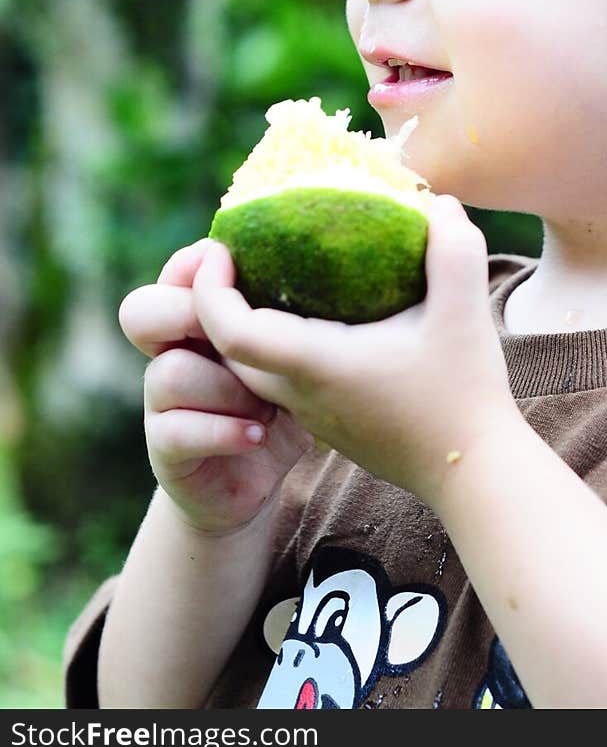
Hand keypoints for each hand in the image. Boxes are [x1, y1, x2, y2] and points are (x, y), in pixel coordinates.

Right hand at [118, 239, 313, 534]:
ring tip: (268, 407)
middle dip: (187, 312)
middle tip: (237, 334)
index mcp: (197, 321)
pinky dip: (224, 431)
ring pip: (169, 372)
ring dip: (227, 388)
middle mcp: (170, 354)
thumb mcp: (288, 356)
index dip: (196, 264)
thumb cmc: (279, 403)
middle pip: (140, 311)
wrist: (256, 481)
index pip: (175, 273)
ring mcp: (161, 404)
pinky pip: (177, 430)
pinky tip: (258, 436)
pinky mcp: (164, 450)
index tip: (234, 268)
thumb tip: (325, 271)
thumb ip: (286, 319)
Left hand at [192, 196, 520, 507]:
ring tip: (271, 278)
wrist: (474, 475)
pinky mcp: (331, 426)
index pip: (231, 331)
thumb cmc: (464, 396)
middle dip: (217, 302)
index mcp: (316, 364)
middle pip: (228, 350)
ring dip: (245, 326)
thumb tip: (443, 204)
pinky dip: (275, 347)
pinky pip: (280, 383)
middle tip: (239, 254)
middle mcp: (301, 394)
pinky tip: (314, 318)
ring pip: (251, 370)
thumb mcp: (465, 314)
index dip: (209, 289)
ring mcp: (313, 415)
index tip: (220, 249)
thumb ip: (455, 251)